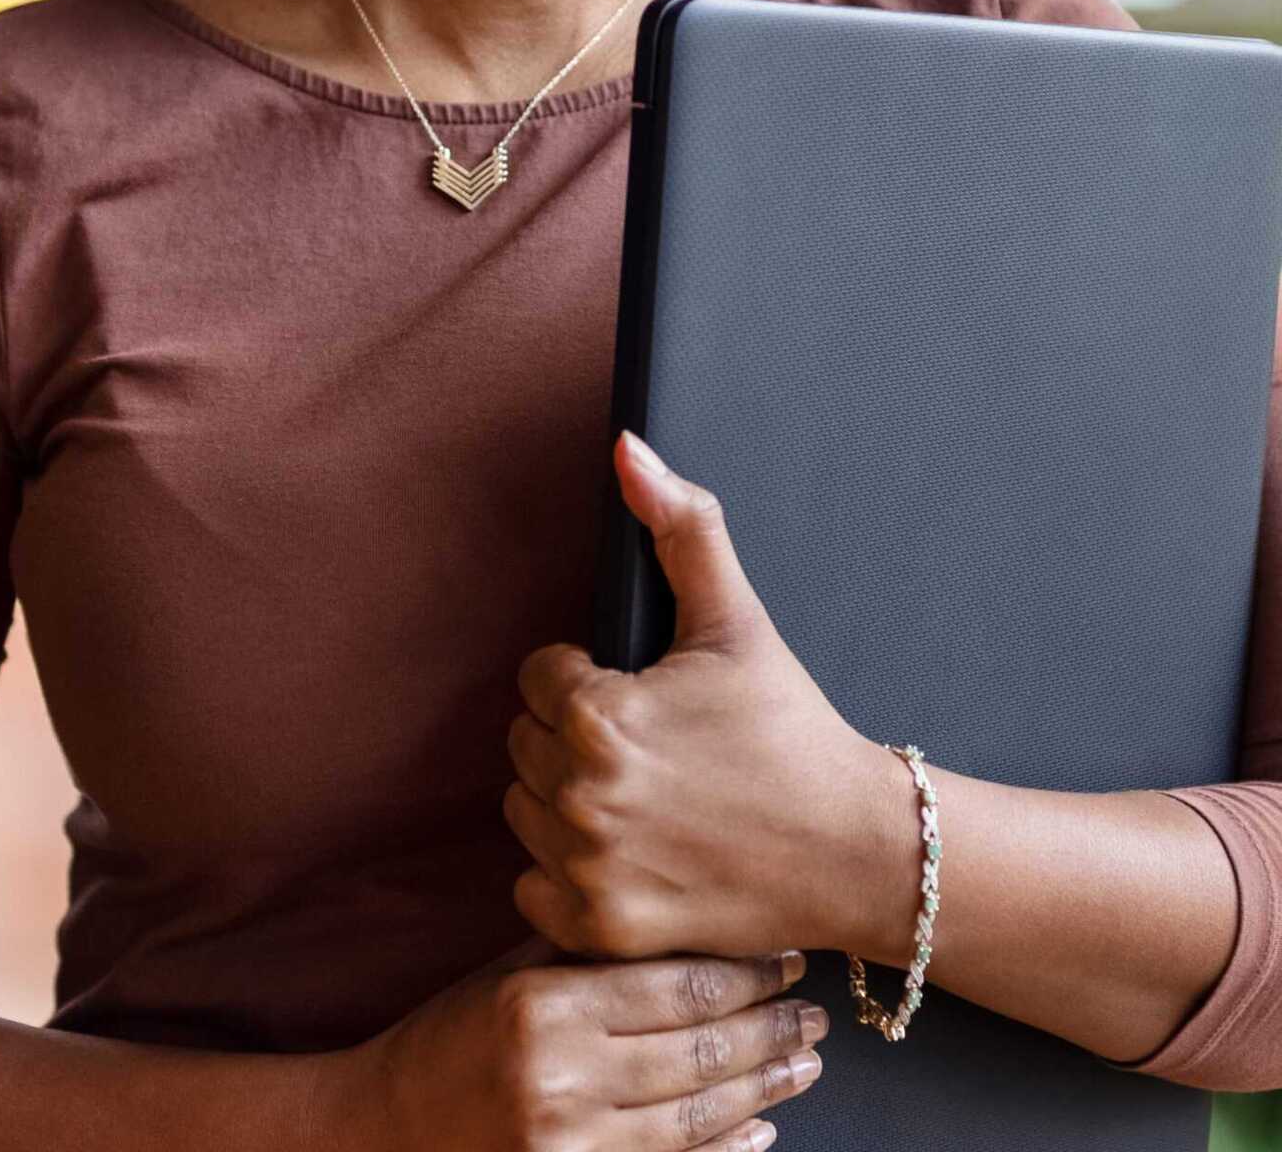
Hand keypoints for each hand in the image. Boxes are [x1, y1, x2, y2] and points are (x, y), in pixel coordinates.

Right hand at [345, 931, 828, 1151]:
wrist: (384, 1127)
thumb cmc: (452, 1036)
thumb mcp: (510, 974)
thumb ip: (587, 949)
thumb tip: (684, 913)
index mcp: (542, 1004)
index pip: (673, 986)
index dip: (743, 973)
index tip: (788, 958)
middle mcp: (558, 1077)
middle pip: (695, 1052)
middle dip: (767, 1031)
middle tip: (813, 1015)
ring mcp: (567, 1144)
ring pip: (693, 1117)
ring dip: (760, 1091)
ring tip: (802, 1065)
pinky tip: (759, 1133)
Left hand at [504, 431, 881, 961]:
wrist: (853, 849)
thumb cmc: (790, 729)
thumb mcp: (735, 617)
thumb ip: (678, 524)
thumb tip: (628, 449)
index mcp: (598, 714)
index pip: (538, 676)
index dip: (592, 679)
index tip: (649, 699)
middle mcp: (580, 796)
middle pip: (525, 743)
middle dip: (575, 737)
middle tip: (653, 748)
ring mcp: (586, 869)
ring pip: (525, 813)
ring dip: (567, 803)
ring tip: (645, 797)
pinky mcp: (598, 929)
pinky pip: (532, 889)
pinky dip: (569, 875)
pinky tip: (631, 853)